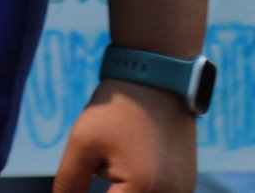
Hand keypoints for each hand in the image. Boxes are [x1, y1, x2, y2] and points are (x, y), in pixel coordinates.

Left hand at [53, 80, 195, 192]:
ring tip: (117, 160)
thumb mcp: (82, 143)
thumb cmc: (118, 106)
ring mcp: (182, 190)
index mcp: (142, 188)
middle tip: (101, 164)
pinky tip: (133, 162)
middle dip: (111, 191)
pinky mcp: (186, 182)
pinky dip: (139, 188)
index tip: (79, 182)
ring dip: (124, 191)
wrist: (159, 74)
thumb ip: (68, 185)